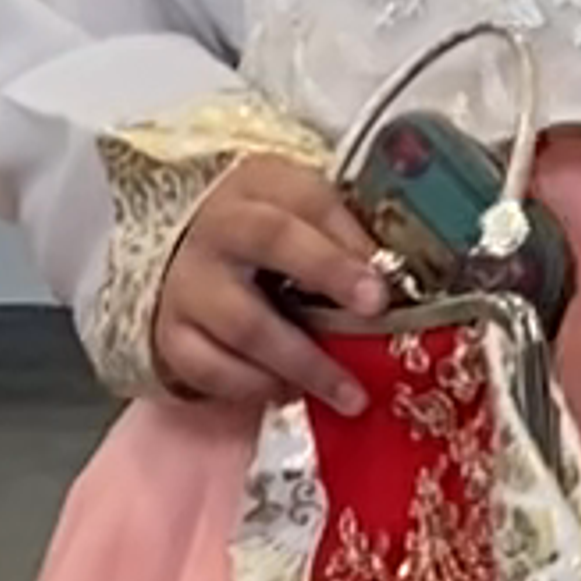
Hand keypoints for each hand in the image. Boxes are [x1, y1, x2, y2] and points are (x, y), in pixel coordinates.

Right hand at [153, 154, 392, 418]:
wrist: (191, 265)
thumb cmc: (270, 245)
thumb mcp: (308, 222)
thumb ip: (351, 241)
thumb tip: (408, 283)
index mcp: (262, 186)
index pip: (308, 197)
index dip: (349, 236)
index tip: (386, 276)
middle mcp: (221, 227)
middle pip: (271, 239)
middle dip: (328, 272)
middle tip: (375, 310)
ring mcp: (190, 283)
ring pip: (245, 323)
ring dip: (305, 363)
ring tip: (350, 393)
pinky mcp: (172, 336)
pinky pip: (212, 369)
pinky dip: (257, 388)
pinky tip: (292, 394)